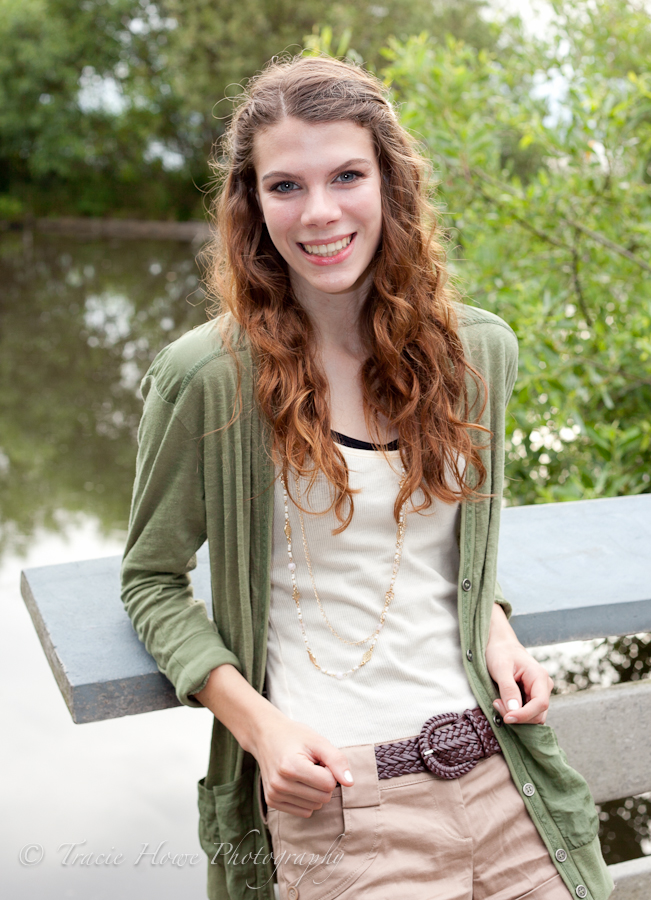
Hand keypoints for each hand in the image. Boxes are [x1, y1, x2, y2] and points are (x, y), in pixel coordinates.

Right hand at [194, 664, 352, 817]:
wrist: (266, 735)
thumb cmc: (294, 736)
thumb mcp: (318, 741)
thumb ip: (337, 760)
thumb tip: (350, 783)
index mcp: (291, 767)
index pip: (328, 784)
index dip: (330, 771)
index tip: (319, 759)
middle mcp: (280, 784)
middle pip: (323, 798)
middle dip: (324, 782)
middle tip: (312, 765)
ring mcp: (274, 795)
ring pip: (315, 806)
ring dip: (315, 791)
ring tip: (304, 772)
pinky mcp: (272, 802)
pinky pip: (304, 812)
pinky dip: (307, 799)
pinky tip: (297, 783)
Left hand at [484, 603, 553, 724]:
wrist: (502, 646)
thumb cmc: (501, 653)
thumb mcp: (501, 668)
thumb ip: (508, 689)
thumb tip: (514, 710)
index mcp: (539, 676)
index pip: (540, 704)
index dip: (525, 715)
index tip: (507, 718)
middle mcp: (544, 686)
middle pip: (538, 714)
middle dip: (518, 716)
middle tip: (496, 704)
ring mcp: (540, 692)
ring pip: (534, 716)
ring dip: (517, 716)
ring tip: (498, 702)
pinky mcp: (533, 697)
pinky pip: (528, 712)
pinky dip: (516, 713)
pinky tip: (503, 703)